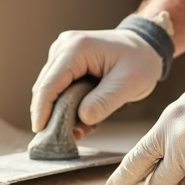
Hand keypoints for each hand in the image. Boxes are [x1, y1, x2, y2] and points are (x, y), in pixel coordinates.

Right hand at [30, 29, 162, 136]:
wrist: (144, 47)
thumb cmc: (140, 61)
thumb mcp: (130, 83)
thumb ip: (105, 101)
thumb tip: (82, 118)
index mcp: (76, 48)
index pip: (50, 84)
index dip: (42, 110)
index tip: (40, 131)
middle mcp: (63, 47)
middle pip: (45, 88)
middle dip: (53, 115)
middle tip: (68, 137)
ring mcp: (61, 53)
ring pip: (50, 90)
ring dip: (61, 112)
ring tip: (83, 129)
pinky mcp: (63, 62)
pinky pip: (58, 88)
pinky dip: (67, 106)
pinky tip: (84, 118)